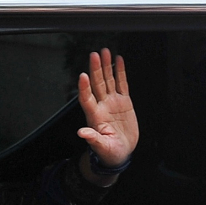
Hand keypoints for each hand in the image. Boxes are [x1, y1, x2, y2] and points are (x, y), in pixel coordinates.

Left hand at [77, 49, 138, 166]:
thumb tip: (81, 133)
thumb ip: (92, 139)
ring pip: (108, 80)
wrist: (121, 152)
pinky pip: (122, 84)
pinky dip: (120, 72)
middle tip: (95, 55)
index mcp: (95, 116)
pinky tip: (118, 60)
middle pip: (97, 84)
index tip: (83, 76)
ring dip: (106, 66)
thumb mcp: (102, 147)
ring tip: (105, 52)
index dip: (84, 88)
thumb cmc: (110, 152)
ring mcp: (112, 102)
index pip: (87, 99)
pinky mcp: (124, 102)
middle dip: (96, 69)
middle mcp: (102, 106)